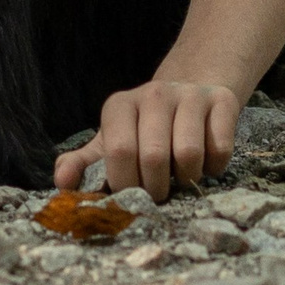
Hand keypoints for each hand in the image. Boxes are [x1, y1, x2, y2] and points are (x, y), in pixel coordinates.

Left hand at [51, 80, 238, 202]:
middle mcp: (153, 94)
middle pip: (154, 156)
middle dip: (157, 187)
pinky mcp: (222, 101)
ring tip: (181, 173)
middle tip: (159, 190)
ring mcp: (189, 95)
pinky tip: (205, 160)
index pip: (119, 152)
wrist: (187, 92)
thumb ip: (84, 164)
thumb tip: (62, 184)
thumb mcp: (110, 143)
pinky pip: (220, 150)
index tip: (132, 192)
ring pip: (189, 154)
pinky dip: (214, 167)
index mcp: (119, 105)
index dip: (127, 183)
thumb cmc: (143, 129)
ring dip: (187, 178)